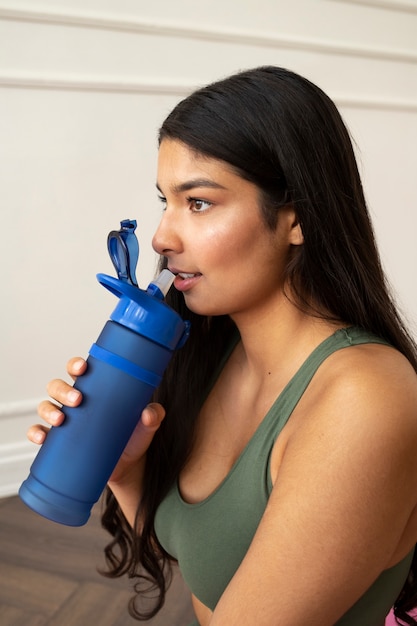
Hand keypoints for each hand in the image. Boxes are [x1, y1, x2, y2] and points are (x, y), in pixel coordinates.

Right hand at [27, 357, 165, 486]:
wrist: (127, 468)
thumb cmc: (133, 438)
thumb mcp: (146, 426)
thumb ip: (152, 416)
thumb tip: (149, 413)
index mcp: (95, 389)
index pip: (79, 370)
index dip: (76, 365)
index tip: (83, 368)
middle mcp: (76, 402)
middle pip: (58, 386)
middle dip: (63, 390)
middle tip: (78, 400)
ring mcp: (65, 421)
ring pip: (46, 406)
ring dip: (48, 410)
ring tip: (61, 420)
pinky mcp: (59, 442)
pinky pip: (39, 432)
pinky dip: (36, 433)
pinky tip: (42, 437)